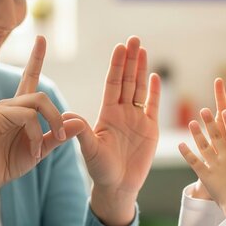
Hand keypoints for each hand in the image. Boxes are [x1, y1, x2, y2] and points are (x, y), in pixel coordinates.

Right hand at [0, 36, 85, 193]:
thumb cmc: (12, 161)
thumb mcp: (42, 149)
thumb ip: (58, 136)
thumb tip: (79, 121)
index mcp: (23, 108)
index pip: (31, 77)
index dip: (36, 58)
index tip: (42, 38)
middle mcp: (11, 104)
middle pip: (40, 98)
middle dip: (55, 118)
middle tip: (59, 137)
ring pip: (28, 111)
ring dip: (37, 135)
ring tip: (36, 154)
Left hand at [64, 36, 159, 225]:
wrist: (118, 186)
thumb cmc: (100, 170)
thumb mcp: (90, 150)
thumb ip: (83, 133)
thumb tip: (70, 118)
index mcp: (107, 113)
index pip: (113, 83)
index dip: (117, 65)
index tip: (119, 47)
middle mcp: (122, 112)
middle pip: (128, 80)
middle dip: (130, 60)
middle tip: (134, 39)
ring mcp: (137, 119)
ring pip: (140, 88)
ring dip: (142, 69)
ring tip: (143, 49)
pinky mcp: (150, 129)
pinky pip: (153, 106)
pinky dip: (155, 91)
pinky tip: (155, 75)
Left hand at [179, 109, 225, 215]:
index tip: (225, 111)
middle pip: (217, 136)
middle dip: (210, 122)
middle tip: (203, 110)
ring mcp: (215, 166)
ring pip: (204, 146)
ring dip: (197, 134)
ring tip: (191, 123)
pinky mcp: (206, 175)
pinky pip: (194, 162)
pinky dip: (186, 153)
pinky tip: (180, 145)